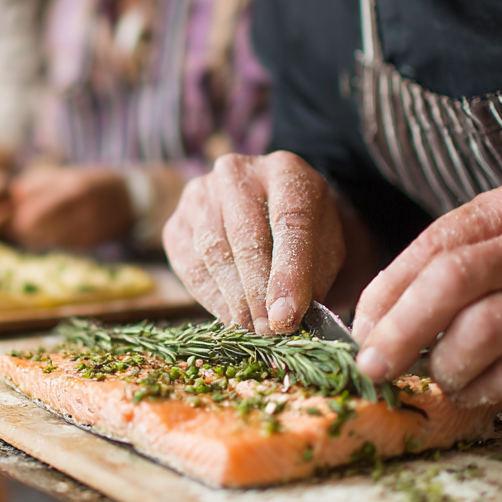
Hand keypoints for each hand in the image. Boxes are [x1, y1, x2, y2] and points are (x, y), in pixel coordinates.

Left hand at [6, 165, 133, 250]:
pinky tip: (52, 233)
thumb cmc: (92, 182)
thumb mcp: (66, 173)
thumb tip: (13, 196)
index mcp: (72, 187)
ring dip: (36, 236)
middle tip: (21, 223)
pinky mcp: (91, 243)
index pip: (31, 212)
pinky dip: (51, 241)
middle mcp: (80, 209)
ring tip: (35, 228)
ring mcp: (87, 228)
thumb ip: (36, 182)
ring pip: (46, 240)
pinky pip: (60, 246)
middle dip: (24, 228)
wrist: (132, 198)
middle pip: (35, 229)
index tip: (16, 212)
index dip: (19, 215)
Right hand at [161, 152, 344, 334]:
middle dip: (259, 293)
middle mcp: (237, 172)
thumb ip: (311, 278)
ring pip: (213, 252)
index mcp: (286, 170)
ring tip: (254, 328)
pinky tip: (230, 317)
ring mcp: (200, 194)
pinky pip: (189, 266)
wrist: (268, 217)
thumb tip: (286, 317)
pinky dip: (211, 298)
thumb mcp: (325, 249)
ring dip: (235, 300)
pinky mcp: (176, 222)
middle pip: (246, 237)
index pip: (290, 220)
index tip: (287, 316)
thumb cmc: (303, 238)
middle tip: (271, 331)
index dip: (289, 272)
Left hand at [352, 174, 501, 405]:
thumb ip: (469, 256)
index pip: (433, 243)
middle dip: (399, 329)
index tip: (360, 324)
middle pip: (449, 281)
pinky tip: (473, 389)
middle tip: (372, 363)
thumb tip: (387, 311)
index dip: (388, 288)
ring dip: (445, 363)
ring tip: (434, 376)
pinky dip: (486, 385)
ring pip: (484, 329)